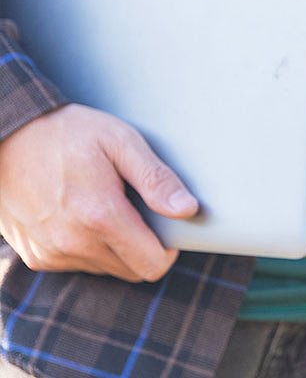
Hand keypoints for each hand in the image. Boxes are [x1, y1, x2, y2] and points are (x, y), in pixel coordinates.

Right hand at [0, 104, 198, 281]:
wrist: (6, 135)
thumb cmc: (67, 133)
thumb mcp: (120, 142)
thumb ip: (156, 179)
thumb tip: (188, 210)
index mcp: (100, 216)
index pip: (153, 264)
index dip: (168, 249)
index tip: (165, 226)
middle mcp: (73, 243)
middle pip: (133, 271)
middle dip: (143, 248)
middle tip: (136, 212)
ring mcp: (51, 253)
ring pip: (106, 268)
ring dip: (115, 248)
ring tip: (103, 207)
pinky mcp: (36, 256)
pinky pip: (78, 264)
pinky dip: (87, 247)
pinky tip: (79, 215)